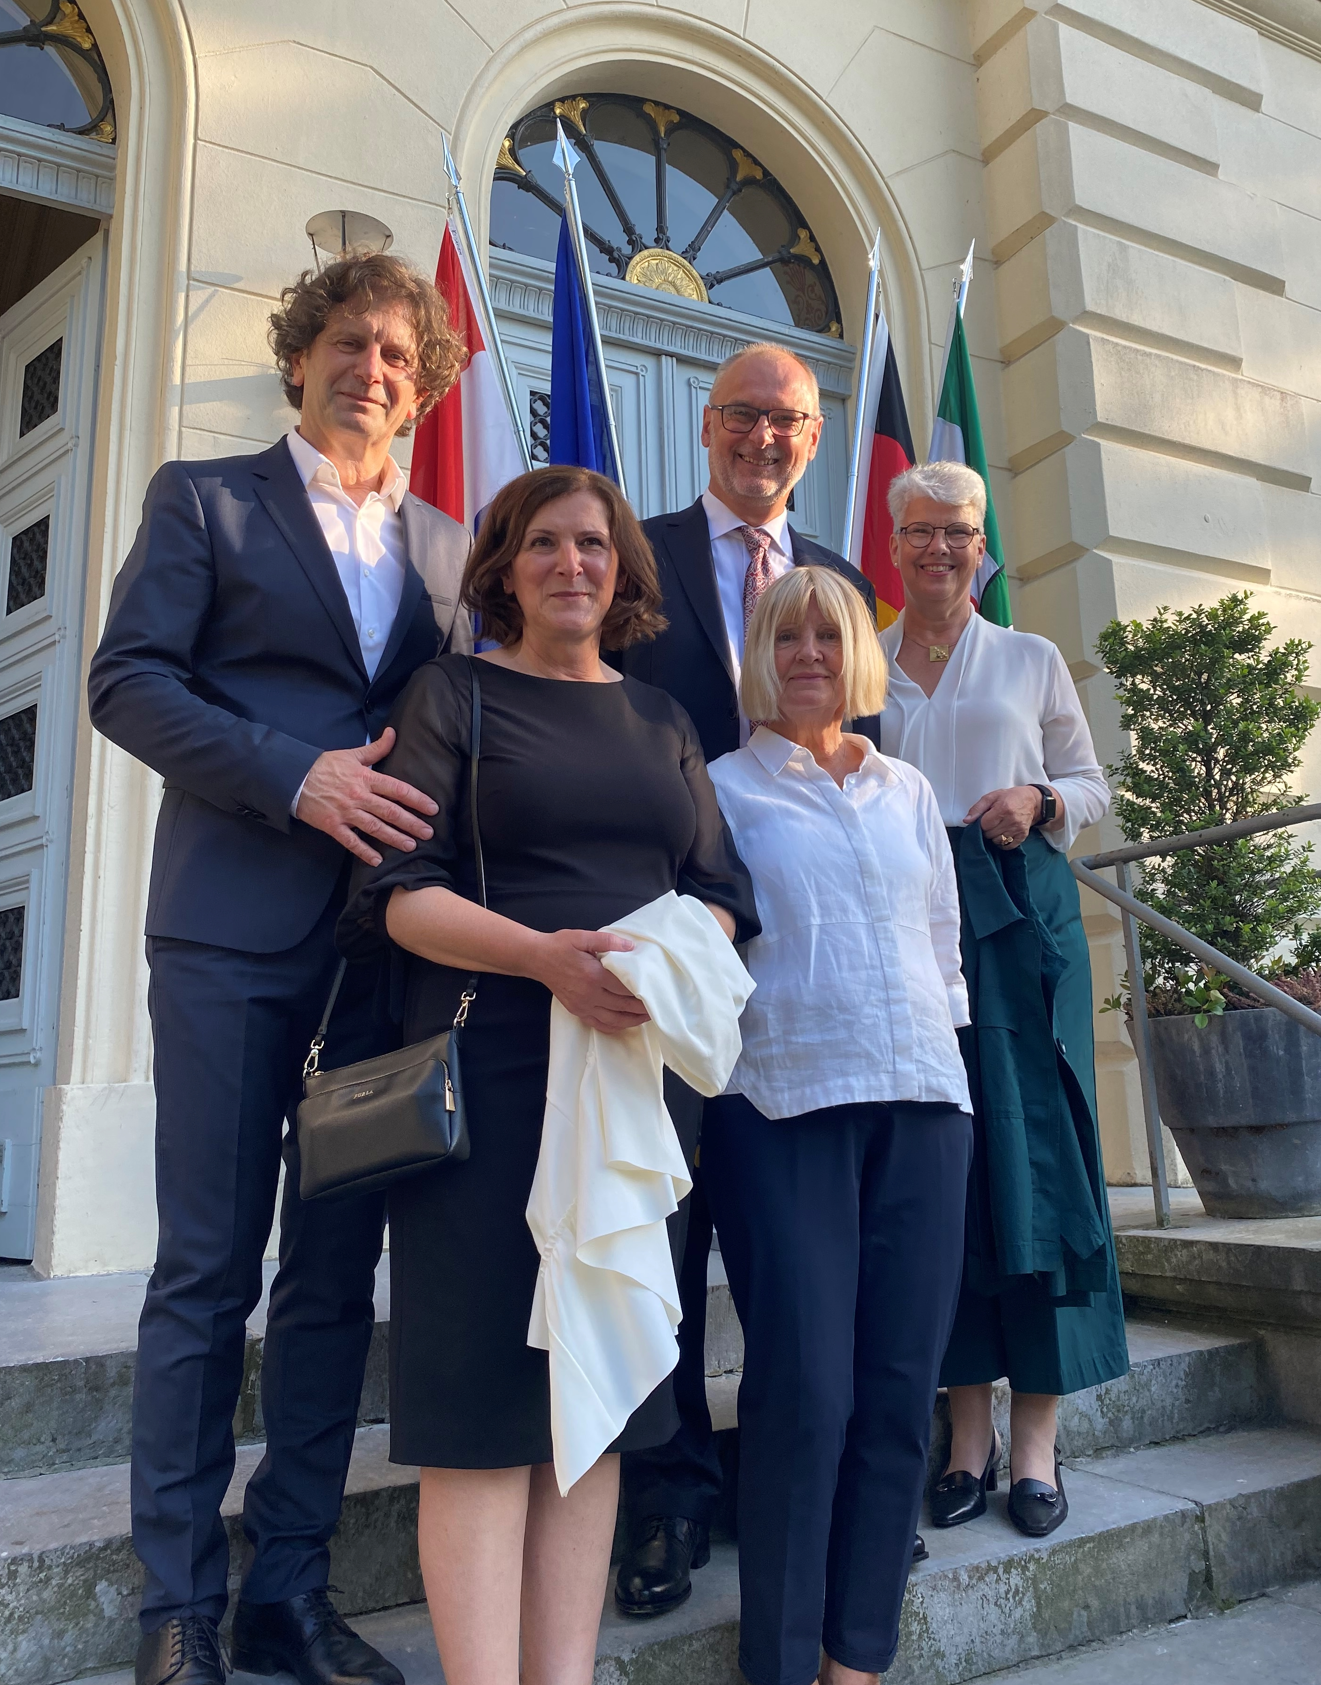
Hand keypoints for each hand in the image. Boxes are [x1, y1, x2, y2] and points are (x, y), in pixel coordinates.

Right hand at [295, 728, 438, 866]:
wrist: (293, 778)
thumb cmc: (325, 766)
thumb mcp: (352, 754)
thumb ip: (376, 748)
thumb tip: (393, 733)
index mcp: (365, 778)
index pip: (397, 789)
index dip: (417, 799)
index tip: (432, 808)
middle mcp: (358, 796)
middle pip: (390, 811)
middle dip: (411, 823)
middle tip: (428, 833)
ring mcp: (345, 812)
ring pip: (375, 828)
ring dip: (394, 838)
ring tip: (411, 846)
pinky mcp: (332, 825)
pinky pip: (351, 841)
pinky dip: (364, 851)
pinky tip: (378, 860)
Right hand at [530, 929, 650, 1034]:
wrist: (537, 958)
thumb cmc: (560, 946)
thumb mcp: (583, 937)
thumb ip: (608, 941)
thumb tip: (631, 946)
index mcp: (593, 975)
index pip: (624, 988)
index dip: (642, 992)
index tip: (656, 991)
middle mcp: (589, 994)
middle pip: (622, 1006)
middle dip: (642, 1009)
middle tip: (658, 1007)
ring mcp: (583, 1006)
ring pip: (613, 1020)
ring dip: (632, 1020)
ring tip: (647, 1017)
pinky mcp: (577, 1011)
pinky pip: (599, 1025)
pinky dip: (615, 1026)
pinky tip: (625, 1023)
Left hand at [964, 784, 1044, 849]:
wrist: (1031, 801)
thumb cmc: (1010, 797)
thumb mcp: (992, 797)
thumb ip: (977, 808)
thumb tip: (966, 821)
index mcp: (1003, 809)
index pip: (984, 825)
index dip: (981, 824)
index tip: (984, 819)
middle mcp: (1012, 820)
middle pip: (989, 834)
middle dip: (987, 830)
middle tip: (991, 823)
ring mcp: (1018, 829)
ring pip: (997, 841)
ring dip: (994, 837)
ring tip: (997, 827)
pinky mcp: (1023, 836)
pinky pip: (1007, 846)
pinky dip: (1002, 842)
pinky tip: (1003, 834)